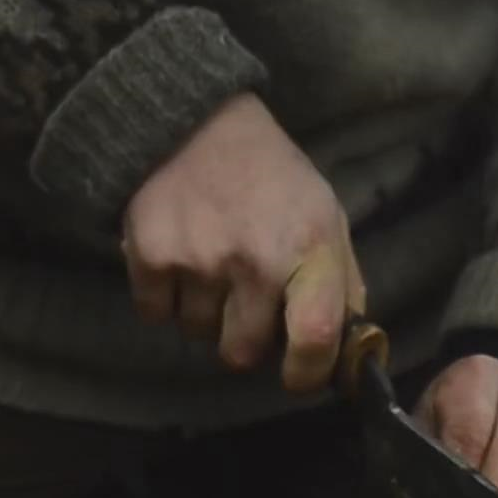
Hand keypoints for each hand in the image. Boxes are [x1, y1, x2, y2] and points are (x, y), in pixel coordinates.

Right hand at [121, 93, 365, 392]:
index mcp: (310, 249)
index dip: (307, 374)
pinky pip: (156, 314)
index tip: (298, 376)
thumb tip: (347, 351)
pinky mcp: (150, 256)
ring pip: (196, 333)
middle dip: (243, 338)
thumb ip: (342, 283)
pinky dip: (163, 297)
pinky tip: (178, 257)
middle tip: (243, 302)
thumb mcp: (326, 216)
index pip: (315, 338)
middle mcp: (256, 260)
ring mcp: (200, 260)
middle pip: (242, 353)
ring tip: (210, 265)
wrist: (193, 120)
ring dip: (203, 313)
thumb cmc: (271, 176)